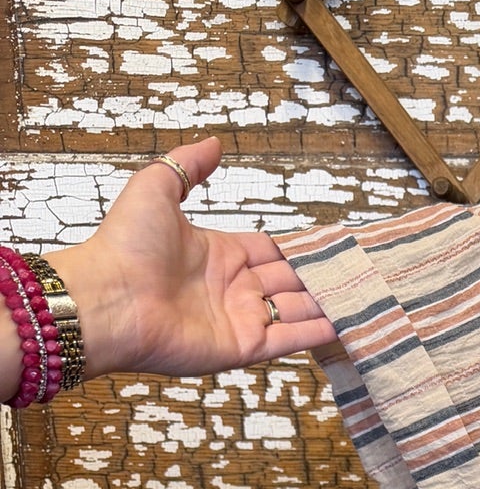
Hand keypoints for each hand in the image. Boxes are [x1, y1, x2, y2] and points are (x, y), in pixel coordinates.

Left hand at [45, 135, 338, 380]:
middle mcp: (233, 287)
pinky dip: (316, 334)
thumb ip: (188, 165)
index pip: (268, 250)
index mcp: (218, 253)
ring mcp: (239, 318)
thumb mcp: (156, 187)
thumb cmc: (125, 244)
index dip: (295, 249)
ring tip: (362, 298)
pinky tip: (346, 325)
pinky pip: (288, 339)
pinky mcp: (243, 346)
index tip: (328, 247)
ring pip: (294, 310)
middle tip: (356, 274)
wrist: (109, 298)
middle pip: (287, 282)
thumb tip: (215, 142)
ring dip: (325, 305)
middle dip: (318, 279)